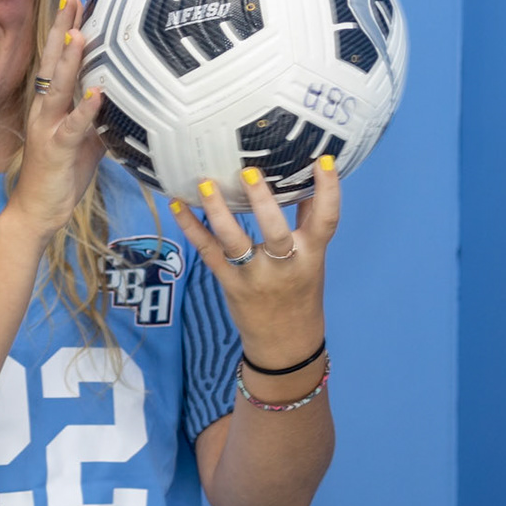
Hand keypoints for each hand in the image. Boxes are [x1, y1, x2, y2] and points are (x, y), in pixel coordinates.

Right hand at [7, 0, 104, 233]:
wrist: (38, 210)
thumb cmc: (62, 174)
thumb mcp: (86, 138)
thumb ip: (99, 116)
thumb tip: (123, 97)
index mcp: (51, 105)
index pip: (57, 60)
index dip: (64, 30)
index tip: (74, 2)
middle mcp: (45, 110)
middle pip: (52, 62)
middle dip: (62, 30)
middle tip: (71, 0)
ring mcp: (48, 128)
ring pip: (59, 88)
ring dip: (69, 61)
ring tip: (79, 34)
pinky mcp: (57, 149)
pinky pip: (74, 126)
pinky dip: (86, 109)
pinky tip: (98, 93)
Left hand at [171, 159, 338, 369]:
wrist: (286, 344)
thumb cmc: (299, 292)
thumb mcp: (313, 259)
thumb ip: (308, 221)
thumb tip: (306, 178)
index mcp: (311, 255)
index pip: (325, 221)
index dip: (328, 191)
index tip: (323, 161)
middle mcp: (284, 266)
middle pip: (276, 232)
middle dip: (262, 203)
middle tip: (248, 172)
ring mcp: (254, 276)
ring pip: (235, 243)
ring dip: (218, 212)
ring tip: (205, 184)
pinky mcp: (229, 283)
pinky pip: (208, 253)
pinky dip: (191, 228)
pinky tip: (177, 205)